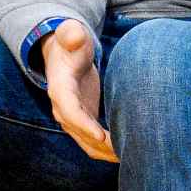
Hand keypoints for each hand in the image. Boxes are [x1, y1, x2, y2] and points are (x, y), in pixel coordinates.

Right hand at [42, 20, 116, 161]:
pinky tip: (128, 152)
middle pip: (79, 132)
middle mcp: (62, 107)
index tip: (101, 136)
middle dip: (100, 145)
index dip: (83, 124)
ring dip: (106, 152)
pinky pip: (93, 142)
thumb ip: (71, 33)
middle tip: (125, 152)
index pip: (68, 109)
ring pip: (86, 142)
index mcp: (59, 88)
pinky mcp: (83, 122)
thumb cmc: (72, 44)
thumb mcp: (71, 35)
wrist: (65, 55)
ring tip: (131, 156)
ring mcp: (72, 117)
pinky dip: (108, 150)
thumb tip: (74, 35)